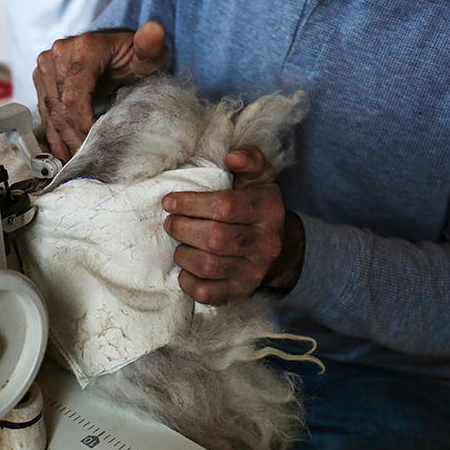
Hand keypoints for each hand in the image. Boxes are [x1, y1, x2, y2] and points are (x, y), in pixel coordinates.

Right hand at [34, 20, 168, 160]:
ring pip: (51, 110)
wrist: (115, 49)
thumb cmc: (134, 54)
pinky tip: (60, 150)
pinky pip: (44, 108)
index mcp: (84, 47)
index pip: (75, 95)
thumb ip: (150, 45)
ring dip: (63, 137)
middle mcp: (59, 52)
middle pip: (61, 105)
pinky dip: (52, 131)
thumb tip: (154, 30)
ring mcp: (47, 64)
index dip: (83, 122)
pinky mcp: (42, 76)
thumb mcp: (147, 53)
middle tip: (89, 154)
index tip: (98, 139)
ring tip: (75, 157)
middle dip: (75, 134)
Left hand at [162, 145, 304, 302]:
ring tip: (179, 242)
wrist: (280, 249)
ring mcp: (254, 271)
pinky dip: (188, 280)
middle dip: (182, 228)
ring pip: (208, 266)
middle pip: (214, 238)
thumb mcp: (259, 178)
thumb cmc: (257, 205)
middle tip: (170, 222)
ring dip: (183, 253)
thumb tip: (232, 156)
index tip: (170, 201)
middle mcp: (265, 244)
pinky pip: (206, 293)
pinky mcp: (241, 292)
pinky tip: (186, 266)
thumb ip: (249, 159)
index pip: (225, 207)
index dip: (191, 203)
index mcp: (268, 210)